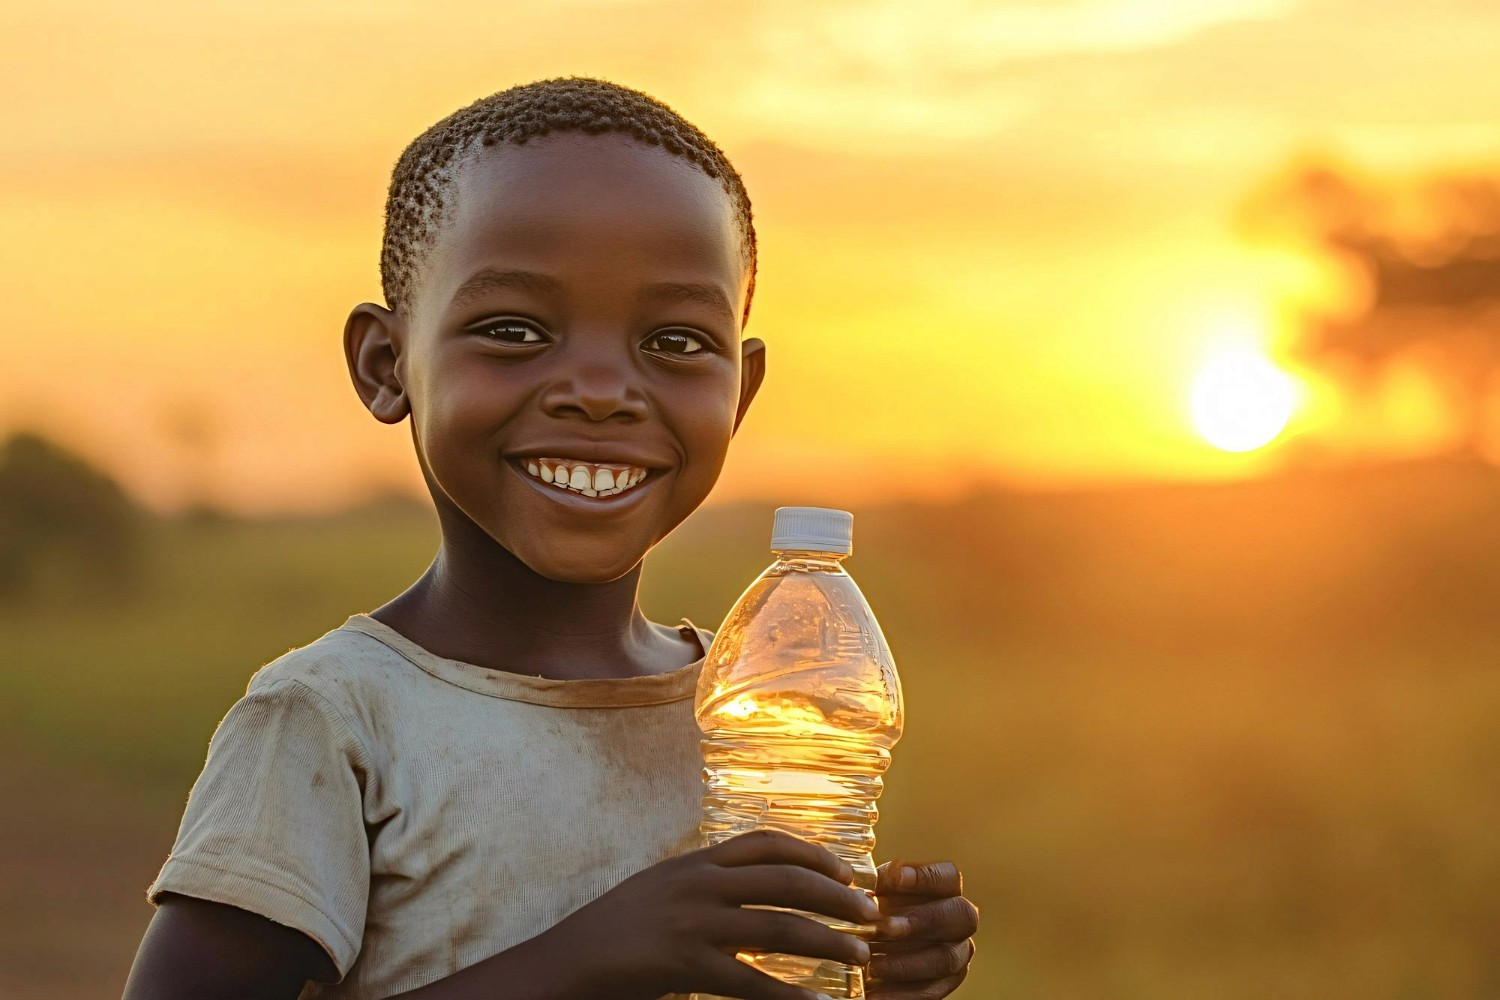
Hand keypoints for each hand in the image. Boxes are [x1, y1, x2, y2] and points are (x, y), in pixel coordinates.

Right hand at [544, 829, 878, 999]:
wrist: (562, 964)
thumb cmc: (609, 933)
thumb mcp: (657, 890)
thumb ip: (700, 885)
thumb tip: (743, 891)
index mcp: (694, 862)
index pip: (765, 842)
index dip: (813, 852)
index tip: (847, 870)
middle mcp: (699, 884)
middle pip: (786, 879)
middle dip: (838, 896)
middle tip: (871, 914)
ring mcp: (693, 923)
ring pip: (781, 927)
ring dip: (829, 942)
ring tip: (860, 956)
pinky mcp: (685, 965)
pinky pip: (752, 983)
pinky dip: (791, 997)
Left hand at [866, 860, 978, 998]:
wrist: (876, 952)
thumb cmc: (879, 911)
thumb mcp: (878, 893)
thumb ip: (878, 885)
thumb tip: (865, 884)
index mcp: (946, 891)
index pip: (949, 877)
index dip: (926, 876)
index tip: (895, 878)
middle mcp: (959, 921)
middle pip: (960, 915)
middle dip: (922, 920)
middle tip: (886, 928)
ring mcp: (957, 954)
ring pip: (946, 958)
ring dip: (907, 962)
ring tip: (874, 966)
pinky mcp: (945, 985)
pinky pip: (931, 991)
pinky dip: (901, 993)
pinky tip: (875, 992)